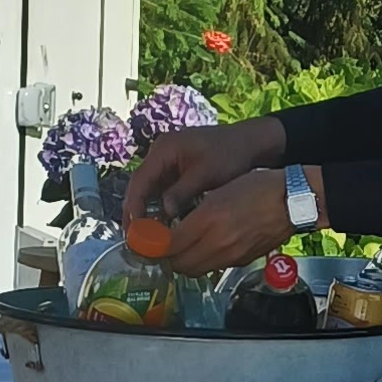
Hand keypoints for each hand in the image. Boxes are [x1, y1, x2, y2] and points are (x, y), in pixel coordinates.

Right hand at [125, 115, 282, 226]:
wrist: (248, 143)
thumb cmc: (230, 154)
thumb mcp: (206, 174)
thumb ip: (183, 191)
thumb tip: (165, 213)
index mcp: (164, 149)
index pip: (140, 179)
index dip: (134, 204)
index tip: (134, 228)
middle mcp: (159, 153)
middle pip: (139, 185)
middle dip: (134, 210)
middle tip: (133, 238)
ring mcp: (166, 161)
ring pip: (147, 189)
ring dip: (143, 211)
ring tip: (141, 237)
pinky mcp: (174, 170)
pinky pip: (159, 190)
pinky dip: (157, 207)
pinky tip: (157, 226)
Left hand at [162, 166, 292, 275]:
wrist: (292, 201)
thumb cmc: (257, 187)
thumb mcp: (219, 191)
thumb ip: (194, 212)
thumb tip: (174, 230)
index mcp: (209, 220)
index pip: (169, 244)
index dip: (153, 245)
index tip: (146, 240)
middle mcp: (218, 243)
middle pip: (179, 264)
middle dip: (165, 257)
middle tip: (161, 245)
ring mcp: (231, 256)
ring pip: (195, 270)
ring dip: (183, 263)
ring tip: (181, 248)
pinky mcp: (241, 261)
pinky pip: (213, 268)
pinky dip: (203, 262)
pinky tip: (204, 249)